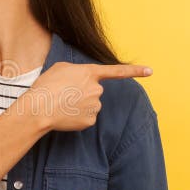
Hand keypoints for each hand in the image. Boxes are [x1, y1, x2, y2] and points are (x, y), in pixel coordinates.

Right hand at [23, 62, 152, 132]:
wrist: (39, 108)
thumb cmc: (46, 86)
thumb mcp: (60, 68)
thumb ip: (76, 71)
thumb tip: (81, 81)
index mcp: (90, 73)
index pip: (117, 71)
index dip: (135, 71)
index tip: (150, 71)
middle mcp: (97, 89)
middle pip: (95, 91)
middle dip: (83, 92)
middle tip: (64, 94)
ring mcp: (95, 106)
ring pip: (91, 105)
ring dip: (79, 105)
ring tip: (62, 104)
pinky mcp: (90, 121)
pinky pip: (86, 118)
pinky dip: (77, 117)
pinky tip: (65, 115)